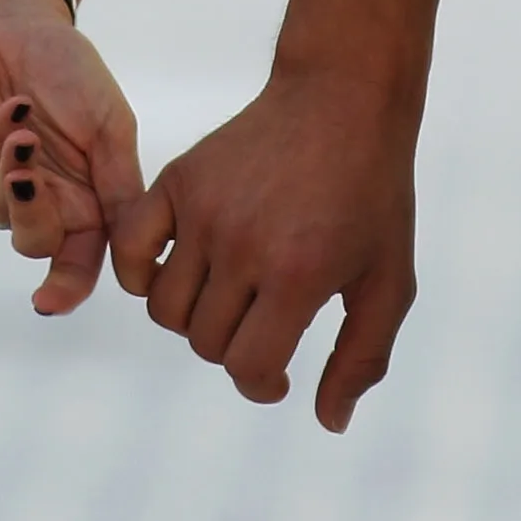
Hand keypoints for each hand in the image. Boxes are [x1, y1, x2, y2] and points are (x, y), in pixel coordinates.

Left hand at [0, 0, 143, 315]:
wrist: (14, 14)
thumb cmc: (69, 67)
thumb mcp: (111, 124)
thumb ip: (121, 189)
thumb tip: (136, 259)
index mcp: (83, 199)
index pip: (78, 261)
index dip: (66, 288)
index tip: (50, 301)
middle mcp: (38, 199)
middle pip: (37, 243)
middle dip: (37, 220)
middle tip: (37, 179)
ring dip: (13, 177)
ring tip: (26, 130)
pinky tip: (12, 110)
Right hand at [118, 70, 417, 432]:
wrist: (341, 98)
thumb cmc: (373, 193)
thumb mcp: (390, 280)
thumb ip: (363, 358)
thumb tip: (329, 422)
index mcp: (296, 275)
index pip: (247, 367)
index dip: (263, 385)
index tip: (279, 375)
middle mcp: (242, 244)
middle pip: (205, 342)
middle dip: (235, 348)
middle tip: (263, 324)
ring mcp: (204, 210)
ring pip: (165, 308)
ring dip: (194, 319)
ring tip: (229, 299)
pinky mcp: (180, 180)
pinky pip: (130, 247)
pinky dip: (138, 273)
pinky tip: (172, 273)